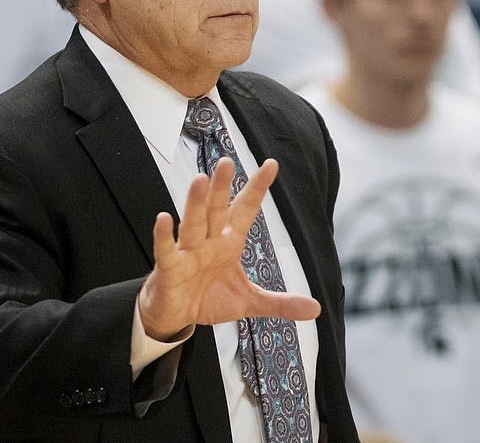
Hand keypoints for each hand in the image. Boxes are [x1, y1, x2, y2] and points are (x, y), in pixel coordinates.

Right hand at [137, 157, 320, 340]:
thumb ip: (281, 303)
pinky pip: (167, 250)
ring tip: (200, 180)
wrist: (177, 316)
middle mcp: (209, 241)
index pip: (246, 210)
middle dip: (222, 187)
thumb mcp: (250, 302)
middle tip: (227, 162)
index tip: (271, 164)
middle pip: (217, 210)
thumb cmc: (209, 298)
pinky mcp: (170, 268)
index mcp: (229, 242)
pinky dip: (164, 236)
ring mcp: (188, 252)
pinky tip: (163, 218)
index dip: (257, 188)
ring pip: (193, 223)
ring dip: (196, 203)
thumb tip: (316, 309)